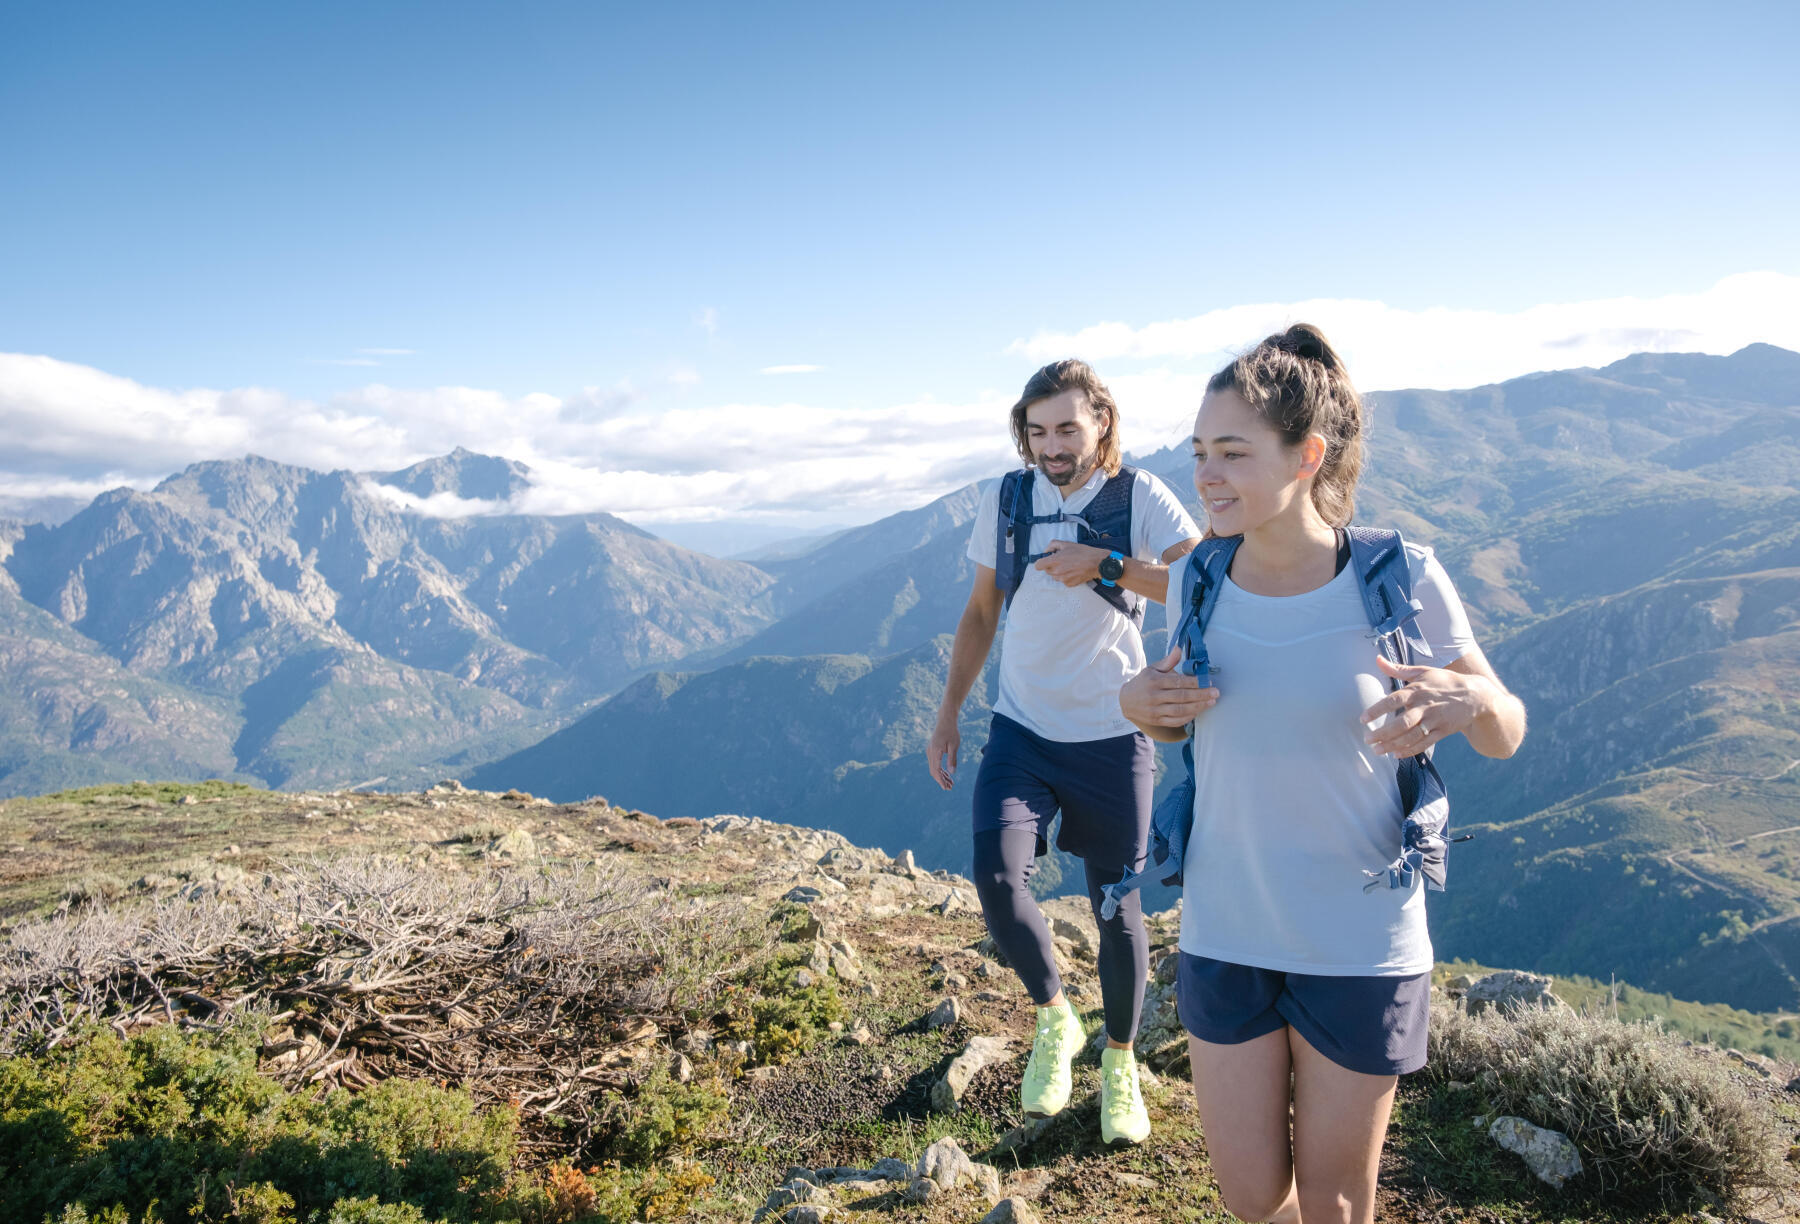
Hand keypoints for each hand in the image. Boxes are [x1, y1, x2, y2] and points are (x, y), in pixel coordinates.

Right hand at [928, 718, 960, 789]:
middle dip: (941, 780)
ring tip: (950, 783)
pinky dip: (940, 770)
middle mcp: (930, 752)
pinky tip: (947, 774)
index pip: (936, 770)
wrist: (945, 721)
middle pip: (933, 771)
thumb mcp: (954, 746)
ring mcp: (929, 751)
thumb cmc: (951, 732)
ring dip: (941, 776)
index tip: (946, 788)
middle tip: (950, 788)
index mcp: (935, 752)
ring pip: (933, 768)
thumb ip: (952, 759)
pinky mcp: (931, 750)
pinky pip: (934, 763)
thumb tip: (952, 773)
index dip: (941, 780)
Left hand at [1034, 539, 1105, 586]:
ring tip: (1069, 565)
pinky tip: (1074, 571)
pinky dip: (1066, 576)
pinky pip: (1063, 581)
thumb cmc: (1083, 553)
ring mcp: (1063, 579)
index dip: (1041, 562)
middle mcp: (1057, 572)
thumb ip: (1053, 545)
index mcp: (1054, 561)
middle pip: (1047, 571)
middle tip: (1062, 560)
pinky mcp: (1069, 584)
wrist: (1096, 563)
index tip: (1046, 560)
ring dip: (1059, 571)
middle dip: (1052, 565)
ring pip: (1055, 576)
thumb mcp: (1067, 544)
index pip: (1038, 566)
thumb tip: (1046, 550)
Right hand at [1120, 646, 1217, 727]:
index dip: (1194, 682)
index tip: (1207, 681)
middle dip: (1200, 695)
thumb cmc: (1143, 682)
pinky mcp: (1156, 721)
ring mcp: (1155, 710)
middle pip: (1181, 697)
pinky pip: (1175, 721)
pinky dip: (1188, 717)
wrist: (1126, 701)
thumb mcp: (1153, 669)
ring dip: (1197, 707)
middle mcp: (1154, 696)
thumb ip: (1168, 661)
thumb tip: (1179, 648)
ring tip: (1211, 702)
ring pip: (1179, 710)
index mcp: (1154, 681)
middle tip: (1215, 693)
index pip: (1177, 682)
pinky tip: (1198, 712)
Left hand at [1361, 654, 1490, 756]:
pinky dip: (1410, 750)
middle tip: (1367, 740)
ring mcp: (1434, 720)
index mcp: (1417, 690)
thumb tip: (1377, 659)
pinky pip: (1425, 744)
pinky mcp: (1443, 731)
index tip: (1363, 719)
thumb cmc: (1445, 682)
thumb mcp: (1423, 671)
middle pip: (1401, 723)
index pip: (1393, 700)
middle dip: (1382, 733)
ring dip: (1392, 745)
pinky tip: (1396, 754)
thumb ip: (1398, 669)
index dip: (1377, 710)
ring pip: (1411, 736)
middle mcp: (1424, 706)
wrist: (1476, 695)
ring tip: (1377, 750)